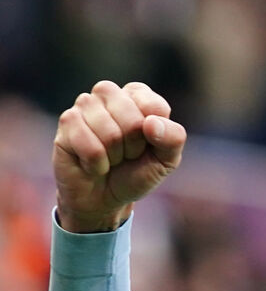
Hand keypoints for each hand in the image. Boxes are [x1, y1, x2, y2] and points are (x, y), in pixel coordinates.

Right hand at [52, 81, 186, 232]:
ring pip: (110, 132)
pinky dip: (97, 164)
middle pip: (132, 119)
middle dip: (133, 147)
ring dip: (114, 156)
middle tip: (126, 154)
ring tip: (109, 158)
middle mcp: (109, 93)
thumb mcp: (166, 160)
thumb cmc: (137, 172)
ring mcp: (84, 105)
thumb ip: (173, 138)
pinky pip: (90, 146)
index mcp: (138, 95)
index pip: (154, 107)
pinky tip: (92, 163)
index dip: (154, 135)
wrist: (105, 197)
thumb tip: (151, 123)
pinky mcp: (66, 122)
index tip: (148, 144)